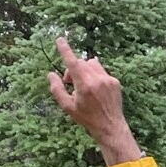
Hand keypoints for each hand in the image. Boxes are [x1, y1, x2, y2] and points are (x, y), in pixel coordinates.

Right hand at [48, 38, 142, 165]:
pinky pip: (101, 70)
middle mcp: (97, 79)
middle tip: (69, 82)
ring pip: (92, 64)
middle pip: (80, 63)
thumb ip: (57, 89)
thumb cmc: (87, 118)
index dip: (65, 50)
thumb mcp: (67, 107)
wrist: (111, 127)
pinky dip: (95, 75)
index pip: (72, 62)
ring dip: (84, 70)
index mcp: (84, 85)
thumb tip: (50, 74)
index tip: (60, 39)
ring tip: (82, 85)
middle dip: (72, 69)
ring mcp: (108, 80)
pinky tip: (94, 89)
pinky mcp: (115, 82)